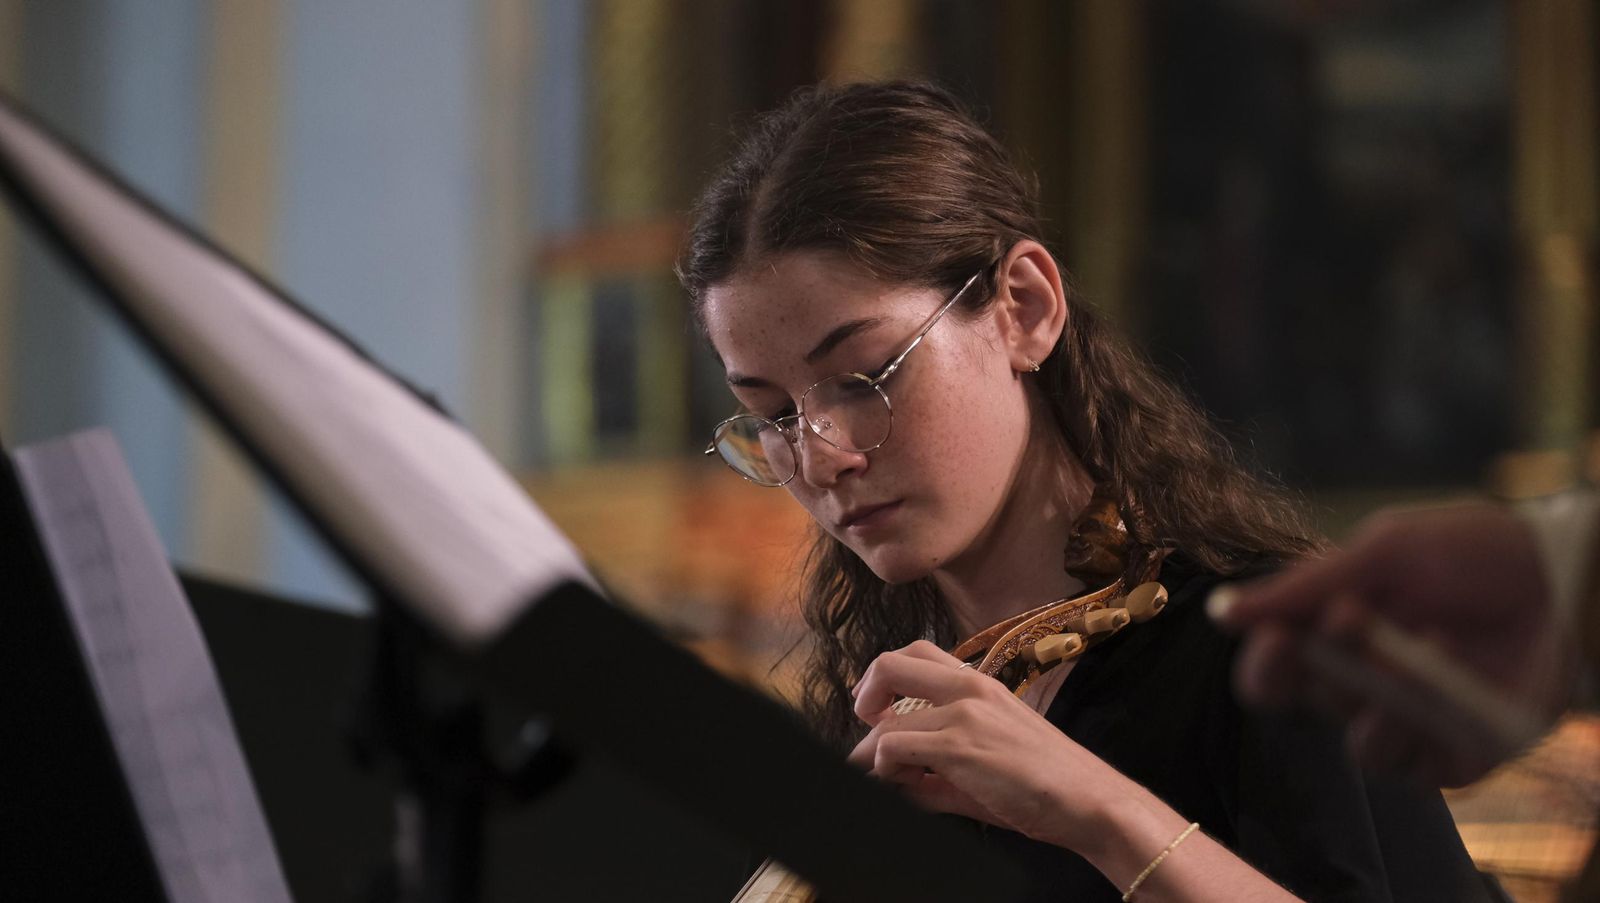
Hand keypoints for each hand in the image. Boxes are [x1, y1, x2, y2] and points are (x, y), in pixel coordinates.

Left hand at [846, 640, 1131, 851]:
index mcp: (980, 686)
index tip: (875, 707)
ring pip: (884, 723)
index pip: (917, 652)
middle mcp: (969, 690)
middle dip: (864, 694)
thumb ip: (938, 766)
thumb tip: (897, 778)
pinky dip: (885, 771)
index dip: (883, 676)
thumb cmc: (1047, 784)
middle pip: (890, 663)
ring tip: (891, 780)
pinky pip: (893, 749)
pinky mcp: (959, 747)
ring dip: (873, 757)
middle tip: (864, 727)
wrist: (1089, 801)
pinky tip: (907, 787)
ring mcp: (964, 715)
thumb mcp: (989, 760)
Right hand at [1213, 503, 1570, 784]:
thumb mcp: (1384, 551)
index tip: (1275, 637)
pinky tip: (1447, 664)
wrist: (1565, 574)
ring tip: (1412, 646)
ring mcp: (1416, 729)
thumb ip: (1304, 587)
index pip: (1276, 674)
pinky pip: (1420, 770)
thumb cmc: (1472, 553)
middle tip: (1350, 622)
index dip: (1266, 664)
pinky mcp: (1462, 759)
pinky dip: (1426, 725)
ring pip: (1362, 751)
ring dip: (1378, 700)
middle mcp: (1367, 692)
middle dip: (1324, 669)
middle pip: (1312, 711)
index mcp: (1336, 642)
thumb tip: (1222, 611)